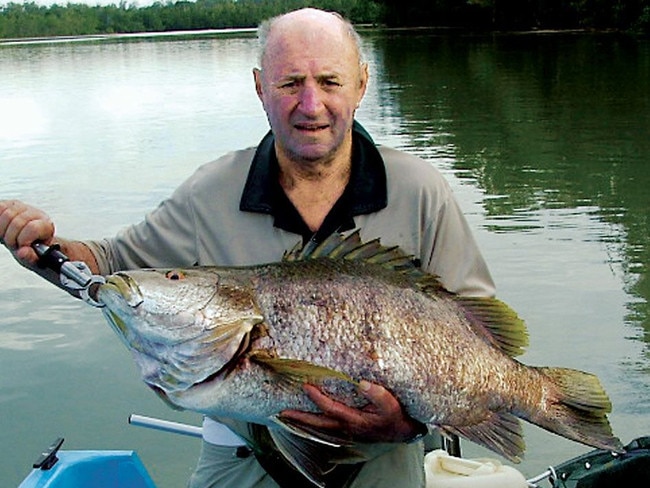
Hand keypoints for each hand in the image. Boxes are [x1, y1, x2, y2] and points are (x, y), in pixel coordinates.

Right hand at [0, 200, 54, 263]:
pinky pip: (0, 207)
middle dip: (11, 238)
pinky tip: (2, 228)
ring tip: (7, 236)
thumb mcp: (34, 257)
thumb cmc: (33, 248)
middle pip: (17, 222)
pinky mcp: (11, 204)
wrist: (29, 240)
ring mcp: (23, 207)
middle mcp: (36, 214)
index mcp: (46, 226)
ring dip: (2, 230)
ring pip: (7, 214)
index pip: (33, 228)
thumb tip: (22, 252)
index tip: (21, 246)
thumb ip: (30, 257)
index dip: (23, 240)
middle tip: (13, 243)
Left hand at [280, 380, 424, 443]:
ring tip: (286, 415)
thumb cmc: (396, 417)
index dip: (317, 397)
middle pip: (318, 423)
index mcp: (355, 420)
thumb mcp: (391, 404)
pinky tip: (304, 418)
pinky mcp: (346, 429)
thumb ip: (378, 394)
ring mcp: (345, 430)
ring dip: (302, 421)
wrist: (402, 431)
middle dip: (299, 417)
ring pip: (319, 428)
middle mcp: (346, 427)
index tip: (306, 385)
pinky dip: (311, 423)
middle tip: (282, 412)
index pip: (331, 408)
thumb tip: (362, 382)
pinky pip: (324, 427)